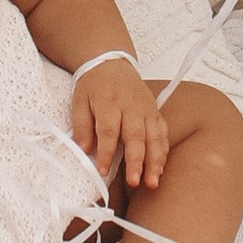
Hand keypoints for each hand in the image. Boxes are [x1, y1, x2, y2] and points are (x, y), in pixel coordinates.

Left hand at [73, 59, 170, 193]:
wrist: (111, 61)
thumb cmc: (94, 83)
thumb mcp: (79, 100)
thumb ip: (82, 125)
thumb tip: (84, 149)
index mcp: (109, 103)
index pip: (108, 131)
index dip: (106, 153)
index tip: (103, 170)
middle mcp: (131, 106)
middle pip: (135, 136)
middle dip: (136, 161)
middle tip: (135, 182)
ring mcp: (146, 109)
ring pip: (154, 136)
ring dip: (155, 160)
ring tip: (152, 181)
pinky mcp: (155, 111)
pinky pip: (163, 132)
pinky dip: (163, 151)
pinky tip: (160, 168)